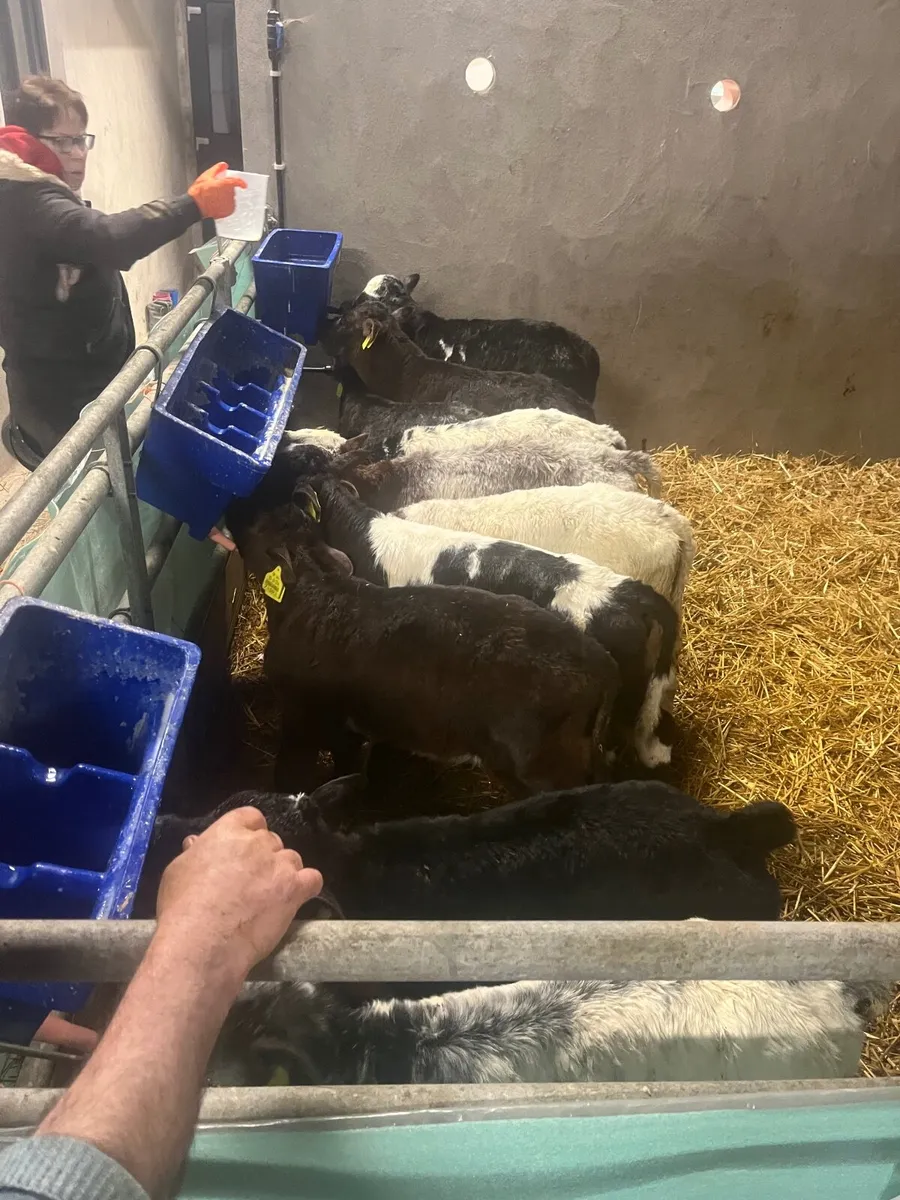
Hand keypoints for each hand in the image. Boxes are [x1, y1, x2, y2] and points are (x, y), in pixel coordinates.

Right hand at [155, 807, 322, 979]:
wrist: (202, 943)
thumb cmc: (181, 909)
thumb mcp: (176, 871)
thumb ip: (193, 853)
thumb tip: (196, 842)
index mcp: (227, 831)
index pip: (251, 817)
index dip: (250, 833)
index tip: (243, 852)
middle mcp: (257, 843)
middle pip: (271, 841)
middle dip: (264, 858)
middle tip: (251, 882)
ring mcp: (278, 865)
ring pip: (292, 859)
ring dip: (284, 873)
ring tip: (270, 896)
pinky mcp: (294, 889)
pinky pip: (313, 879)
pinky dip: (307, 887)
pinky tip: (296, 898)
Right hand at [188, 162, 246, 219]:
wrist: (196, 206)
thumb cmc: (200, 192)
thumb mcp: (207, 176)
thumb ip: (217, 169)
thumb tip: (223, 165)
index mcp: (226, 184)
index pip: (238, 181)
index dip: (241, 182)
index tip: (243, 184)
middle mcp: (230, 194)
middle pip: (232, 189)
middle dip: (226, 188)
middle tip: (216, 190)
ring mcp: (230, 203)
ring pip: (231, 197)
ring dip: (225, 197)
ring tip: (214, 197)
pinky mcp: (229, 211)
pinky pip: (230, 206)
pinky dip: (225, 205)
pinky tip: (217, 204)